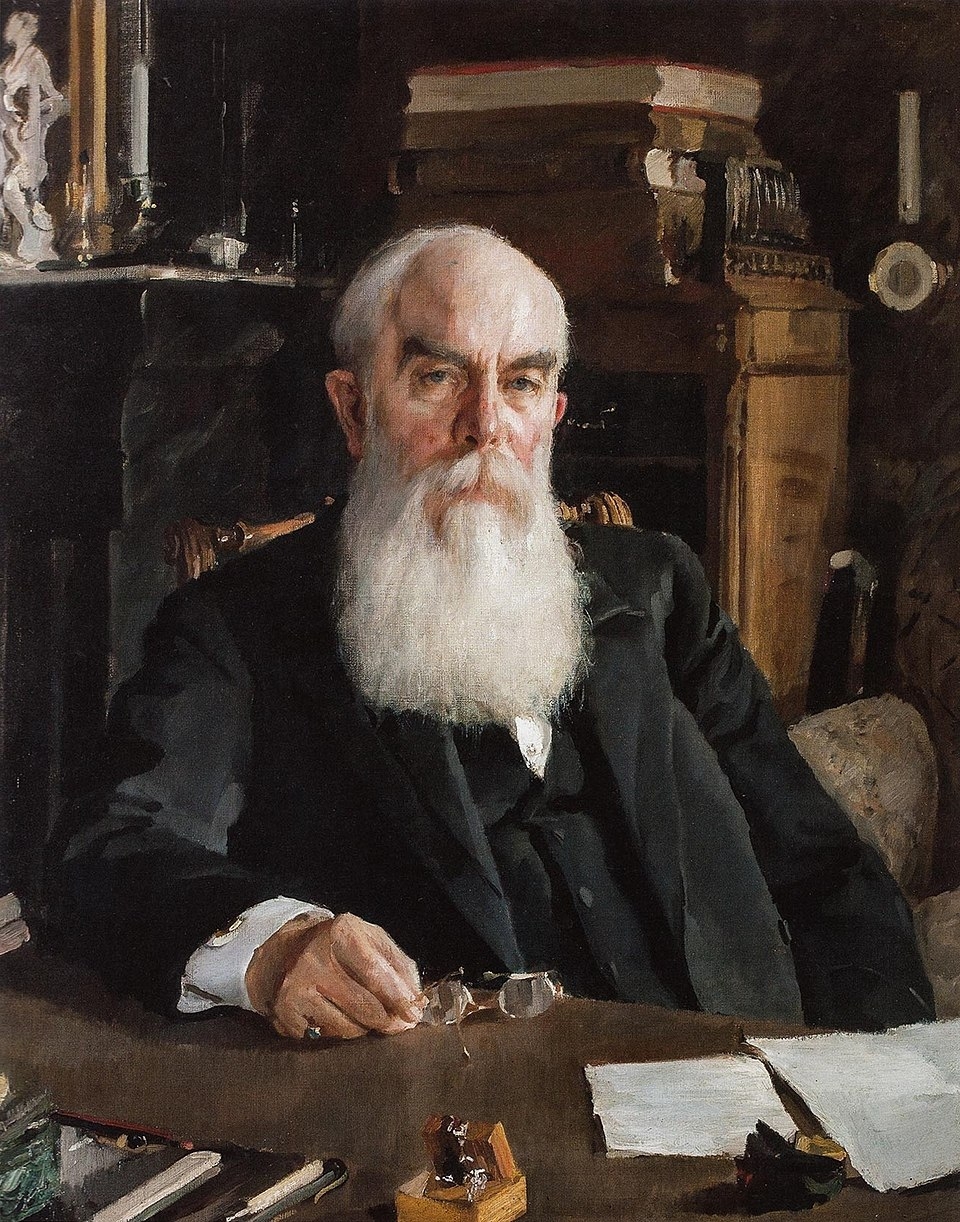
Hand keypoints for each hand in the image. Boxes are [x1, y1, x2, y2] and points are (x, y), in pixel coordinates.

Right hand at [246, 912, 422, 1039]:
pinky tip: (336, 1015)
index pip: (374, 971)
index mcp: (341, 931)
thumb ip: (400, 967)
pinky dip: (339, 1033)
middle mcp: (313, 957)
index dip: (398, 997)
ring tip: (362, 1013)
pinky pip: (326, 1038)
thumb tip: (416, 1002)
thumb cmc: (342, 948)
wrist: (287, 951)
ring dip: (364, 1028)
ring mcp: (295, 987)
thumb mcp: (372, 941)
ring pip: (347, 1029)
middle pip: (364, 1006)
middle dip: (387, 1021)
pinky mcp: (285, 1012)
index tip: (413, 1015)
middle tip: (397, 1024)